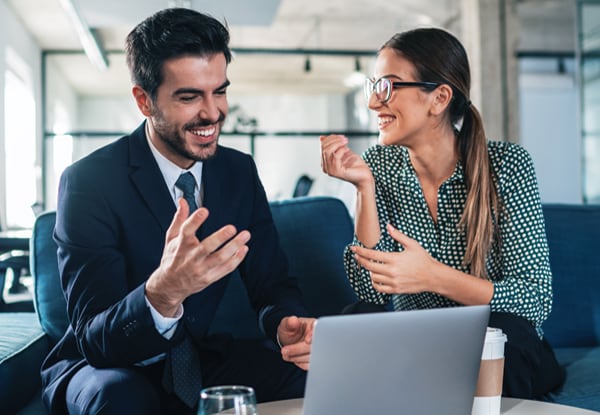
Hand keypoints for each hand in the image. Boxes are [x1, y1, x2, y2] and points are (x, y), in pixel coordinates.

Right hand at [145, 198, 250, 315]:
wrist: (170, 285)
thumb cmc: (172, 258)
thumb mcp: (171, 238)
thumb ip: (179, 219)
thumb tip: (183, 200)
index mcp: (180, 246)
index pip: (186, 231)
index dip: (195, 220)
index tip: (204, 211)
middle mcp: (191, 258)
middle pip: (206, 248)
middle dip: (220, 237)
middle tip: (232, 228)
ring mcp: (201, 269)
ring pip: (220, 259)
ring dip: (234, 247)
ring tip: (245, 235)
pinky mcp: (209, 278)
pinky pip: (226, 269)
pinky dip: (237, 259)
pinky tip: (244, 248)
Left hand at [278, 316, 316, 370]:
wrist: (290, 340)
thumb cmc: (290, 330)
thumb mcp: (287, 324)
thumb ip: (290, 322)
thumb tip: (293, 320)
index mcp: (315, 325)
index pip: (320, 330)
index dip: (315, 336)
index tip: (307, 340)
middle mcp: (320, 338)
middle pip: (315, 346)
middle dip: (298, 349)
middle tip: (284, 351)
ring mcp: (319, 350)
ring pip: (313, 357)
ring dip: (297, 358)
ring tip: (285, 355)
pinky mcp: (317, 360)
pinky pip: (311, 365)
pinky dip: (301, 363)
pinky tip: (293, 358)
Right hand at [320, 135, 371, 188]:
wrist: (364, 176)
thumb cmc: (355, 165)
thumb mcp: (343, 151)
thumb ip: (333, 145)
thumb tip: (322, 137)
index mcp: (325, 163)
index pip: (323, 147)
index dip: (331, 138)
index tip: (341, 136)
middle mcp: (325, 168)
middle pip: (324, 148)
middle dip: (334, 140)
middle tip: (345, 139)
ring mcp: (330, 171)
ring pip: (327, 151)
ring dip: (338, 143)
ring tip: (346, 142)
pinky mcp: (336, 172)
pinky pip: (335, 156)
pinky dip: (342, 150)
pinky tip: (347, 150)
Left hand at [351, 224, 437, 294]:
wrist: (433, 276)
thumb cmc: (423, 259)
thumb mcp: (412, 244)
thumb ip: (398, 236)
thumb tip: (388, 226)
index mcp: (394, 259)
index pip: (371, 255)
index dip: (360, 251)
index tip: (353, 248)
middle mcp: (392, 271)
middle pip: (369, 266)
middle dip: (360, 260)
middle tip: (357, 256)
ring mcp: (393, 281)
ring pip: (373, 277)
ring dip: (369, 271)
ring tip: (370, 265)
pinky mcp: (395, 289)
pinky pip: (379, 288)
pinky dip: (374, 283)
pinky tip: (375, 277)